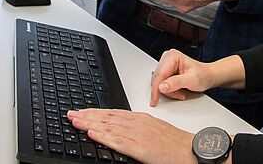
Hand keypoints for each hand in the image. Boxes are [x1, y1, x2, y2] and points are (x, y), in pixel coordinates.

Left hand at [67, 109, 195, 163]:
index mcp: (140, 119)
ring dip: (89, 123)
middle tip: (71, 114)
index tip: (81, 112)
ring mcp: (138, 134)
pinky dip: (103, 136)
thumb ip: (138, 130)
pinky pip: (118, 141)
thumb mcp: (154, 131)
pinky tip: (92, 134)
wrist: (191, 150)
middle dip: (87, 115)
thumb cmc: (175, 143)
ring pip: (108, 127)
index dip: (95, 113)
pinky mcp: (140, 147)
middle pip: (107, 117)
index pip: (112, 113)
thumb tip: (122, 132)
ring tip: (75, 121)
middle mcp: (137, 123)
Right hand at [150, 49, 214, 105]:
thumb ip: (176, 83)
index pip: (160, 75)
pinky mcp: (166, 71)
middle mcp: (168, 58)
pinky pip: (162, 84)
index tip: (154, 100)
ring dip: (170, 91)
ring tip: (182, 91)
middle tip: (180, 94)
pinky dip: (170, 90)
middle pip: (158, 80)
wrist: (208, 76)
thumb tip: (161, 86)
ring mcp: (166, 65)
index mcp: (172, 56)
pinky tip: (179, 89)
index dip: (156, 89)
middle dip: (168, 90)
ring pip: (159, 83)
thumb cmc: (203, 75)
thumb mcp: (191, 80)